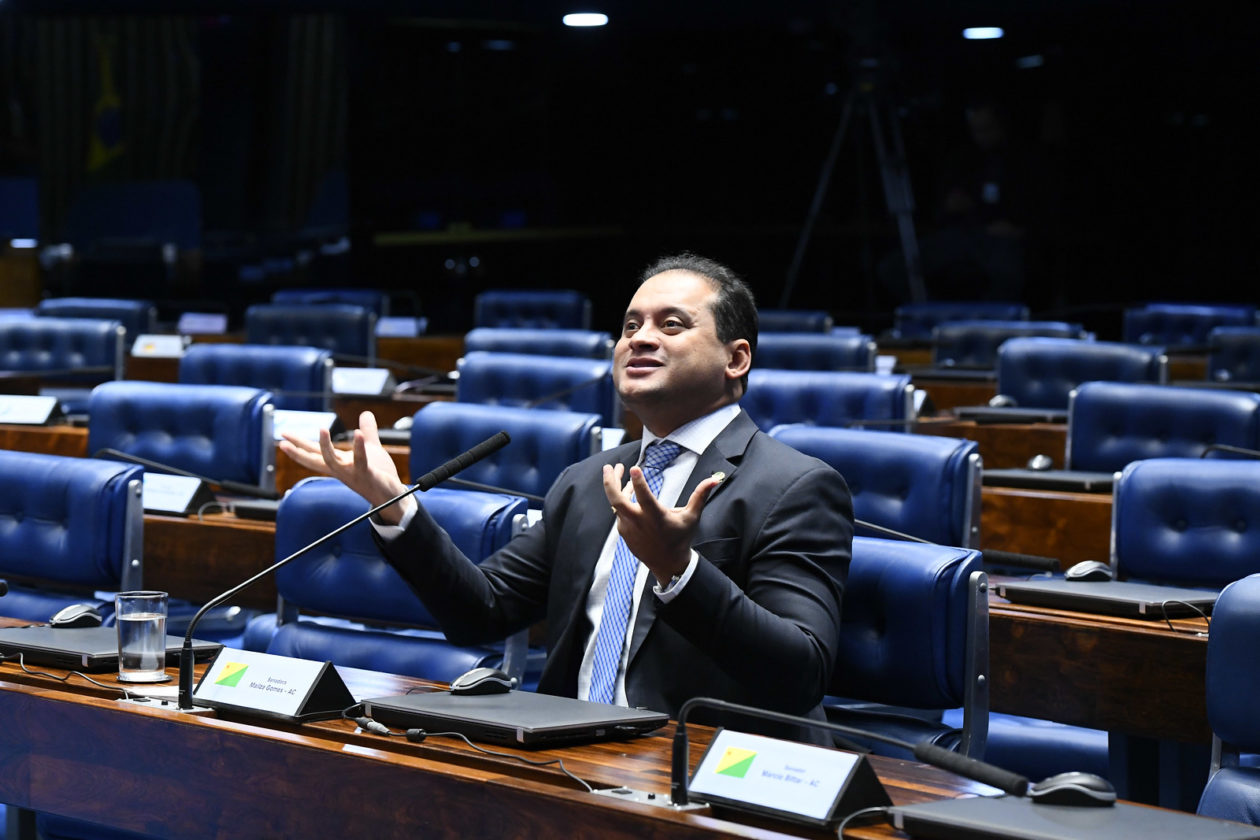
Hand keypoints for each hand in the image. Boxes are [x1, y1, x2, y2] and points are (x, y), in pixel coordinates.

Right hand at [278, 411, 411, 522]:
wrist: (392, 496)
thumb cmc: (379, 474)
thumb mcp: (372, 449)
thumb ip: (368, 431)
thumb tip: (366, 413)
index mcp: (339, 463)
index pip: (315, 454)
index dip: (299, 446)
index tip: (282, 438)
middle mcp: (341, 470)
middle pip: (315, 459)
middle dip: (298, 450)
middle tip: (283, 440)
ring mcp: (352, 474)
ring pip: (333, 461)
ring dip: (325, 446)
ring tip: (321, 429)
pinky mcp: (367, 475)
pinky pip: (360, 461)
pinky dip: (359, 448)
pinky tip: (358, 434)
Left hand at [602, 462, 721, 584]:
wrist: (667, 564)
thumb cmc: (680, 539)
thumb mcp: (692, 517)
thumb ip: (700, 495)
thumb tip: (715, 479)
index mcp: (655, 517)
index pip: (644, 497)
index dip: (638, 482)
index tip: (634, 468)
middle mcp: (638, 522)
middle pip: (616, 500)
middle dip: (610, 481)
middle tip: (609, 466)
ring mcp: (628, 527)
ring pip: (616, 503)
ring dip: (616, 487)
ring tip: (619, 472)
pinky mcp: (623, 532)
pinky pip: (619, 512)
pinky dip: (621, 500)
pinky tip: (627, 492)